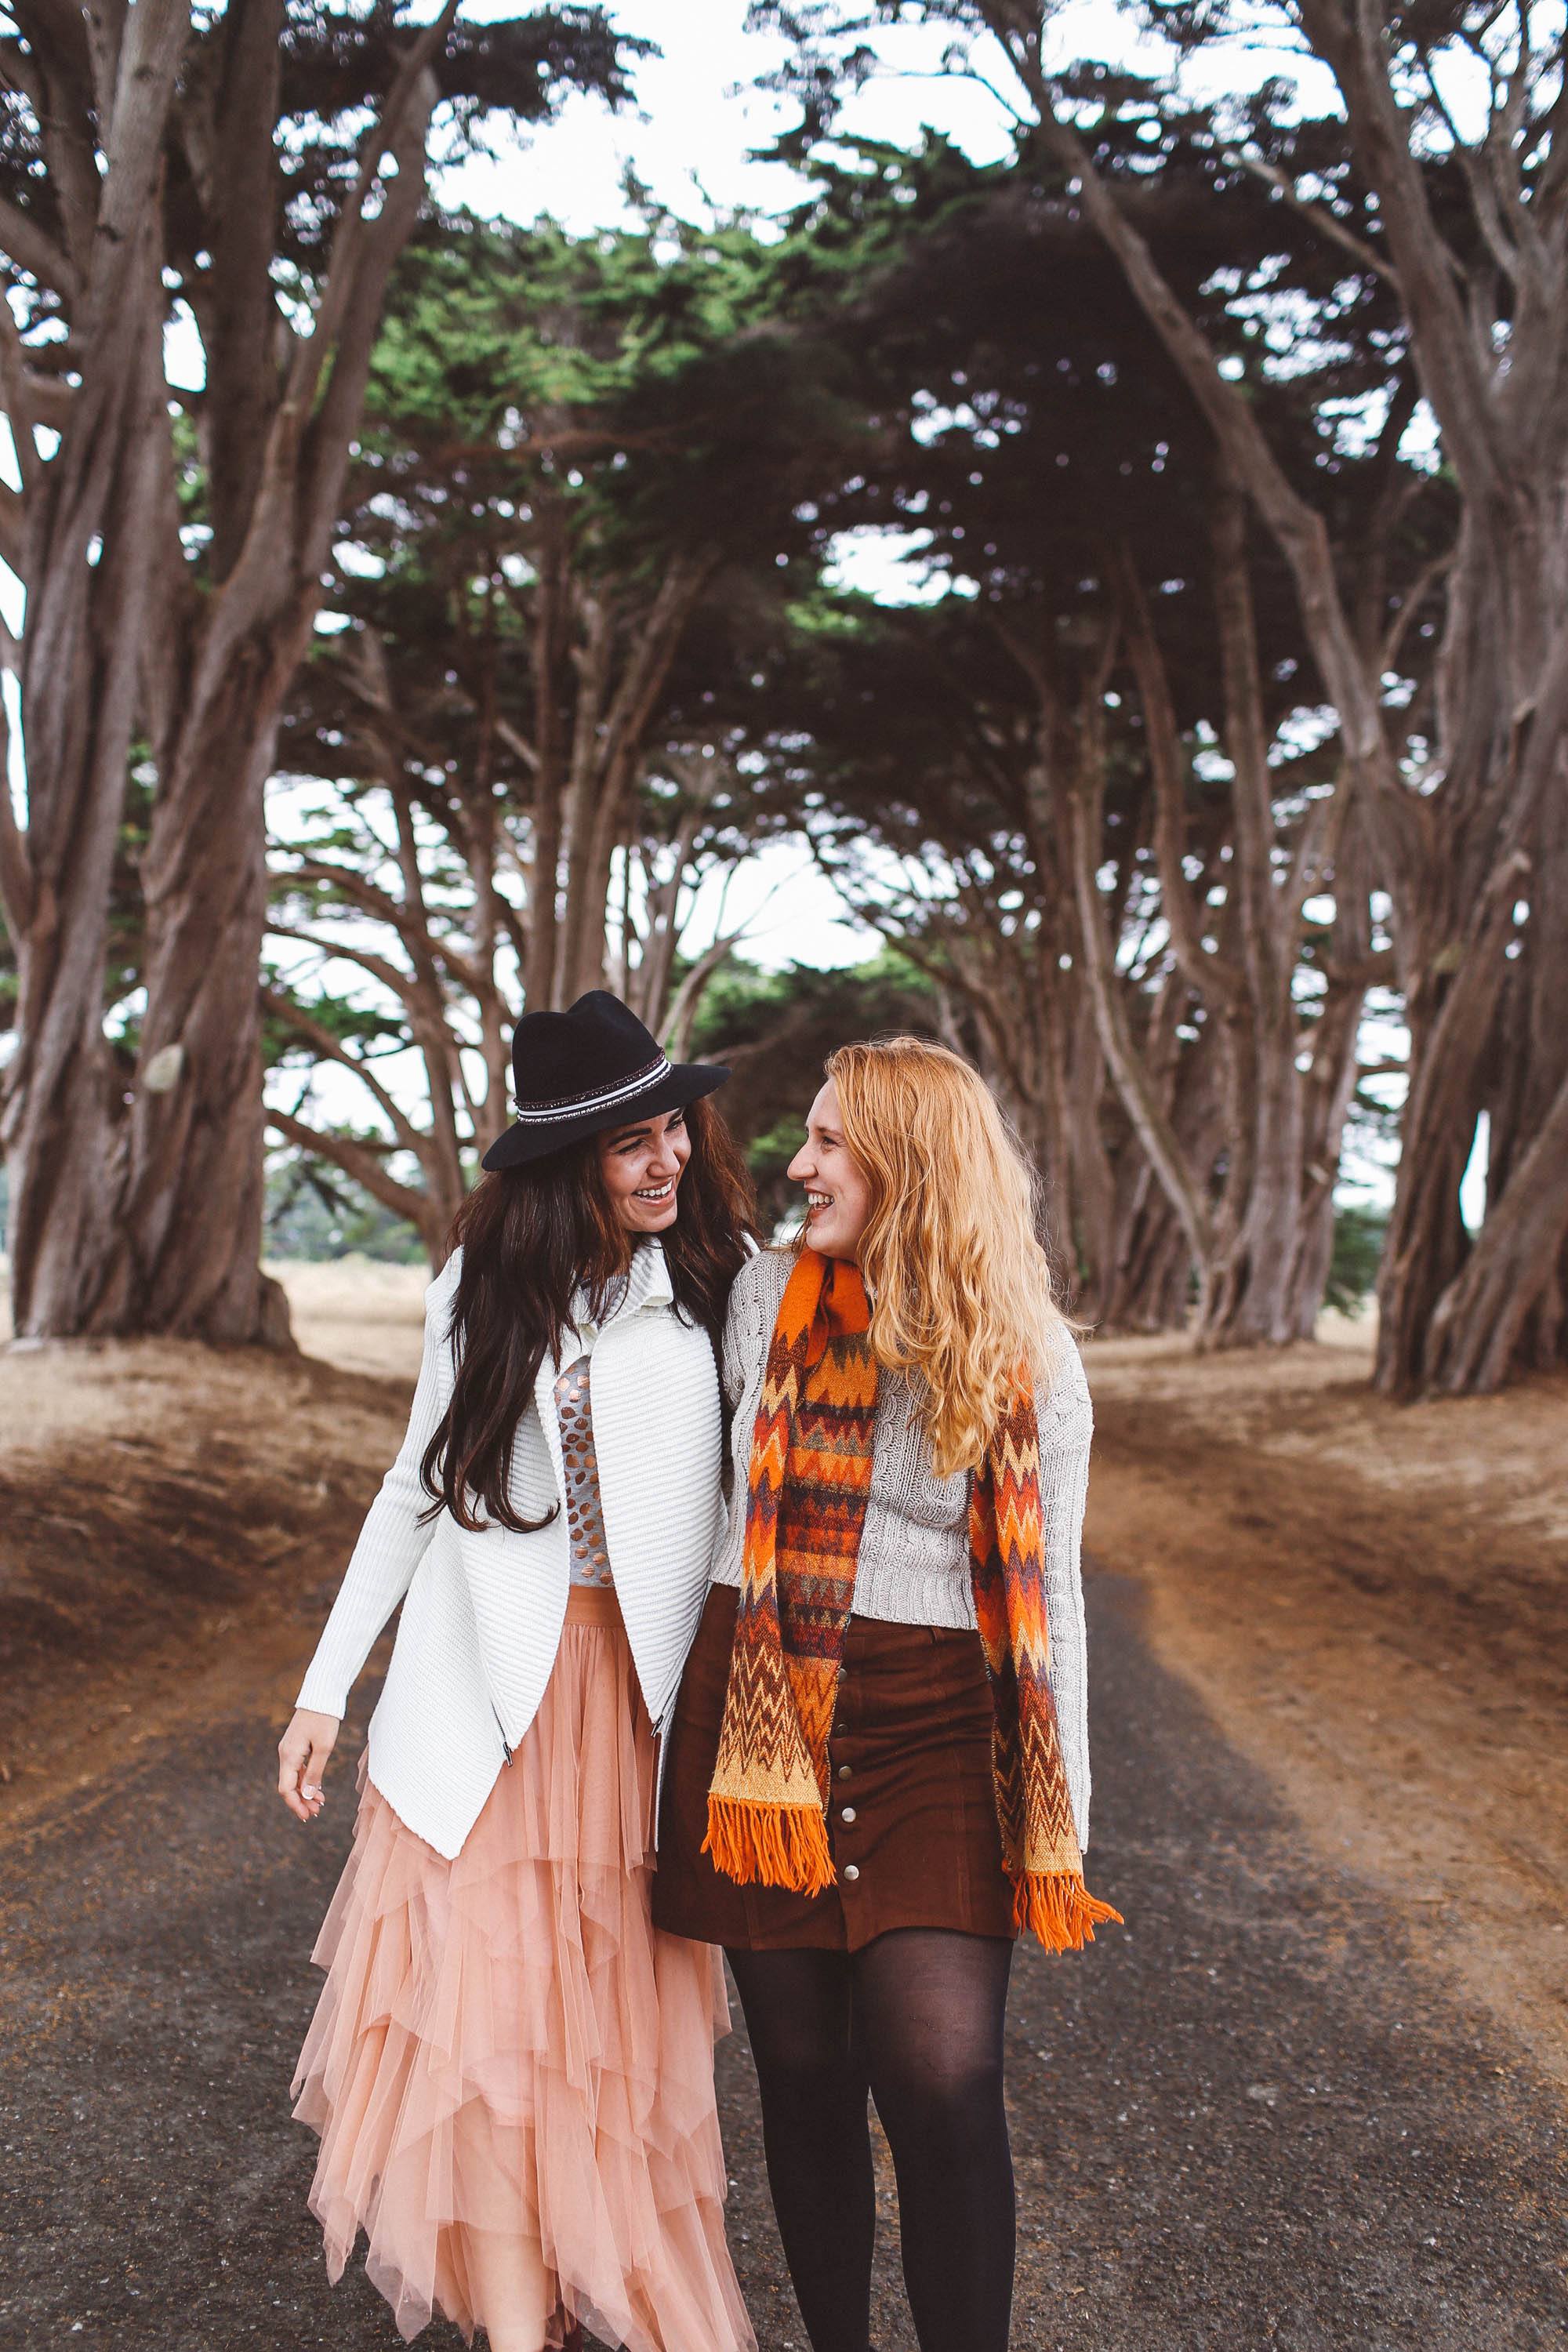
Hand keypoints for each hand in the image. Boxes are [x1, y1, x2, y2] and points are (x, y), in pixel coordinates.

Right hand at [277, 1708, 339, 1822]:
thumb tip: (308, 1795)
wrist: (321, 1696)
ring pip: (294, 1778)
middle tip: (317, 1813)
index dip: (296, 1805)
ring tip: (320, 1804)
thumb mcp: (324, 1748)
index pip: (286, 1789)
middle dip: (301, 1801)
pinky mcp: (296, 1746)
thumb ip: (315, 1772)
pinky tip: (318, 1788)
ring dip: (305, 1792)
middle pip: (289, 1786)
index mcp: (289, 1756)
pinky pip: (298, 1768)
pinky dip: (307, 1780)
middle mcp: (285, 1754)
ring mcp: (289, 1750)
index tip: (307, 1816)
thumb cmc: (324, 1720)